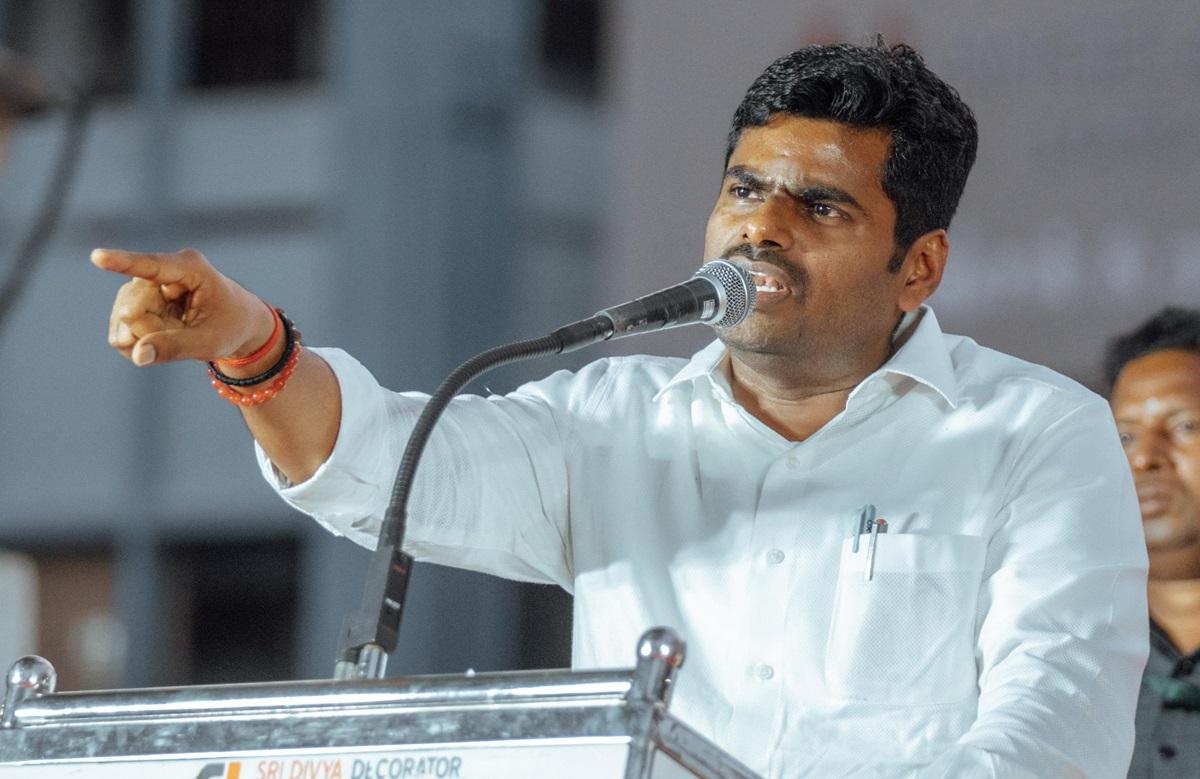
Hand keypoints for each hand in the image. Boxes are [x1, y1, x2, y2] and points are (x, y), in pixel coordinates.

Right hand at [92, 248, 274, 365]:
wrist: (239, 325)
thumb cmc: (231, 327)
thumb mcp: (210, 342)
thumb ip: (175, 347)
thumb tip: (137, 355)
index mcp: (191, 268)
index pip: (152, 267)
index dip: (123, 263)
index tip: (98, 257)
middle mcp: (166, 269)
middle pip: (134, 303)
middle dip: (149, 330)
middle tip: (179, 334)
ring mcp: (150, 283)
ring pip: (126, 315)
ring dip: (145, 337)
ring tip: (175, 336)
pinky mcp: (141, 298)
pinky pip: (124, 325)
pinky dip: (138, 341)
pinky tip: (155, 345)